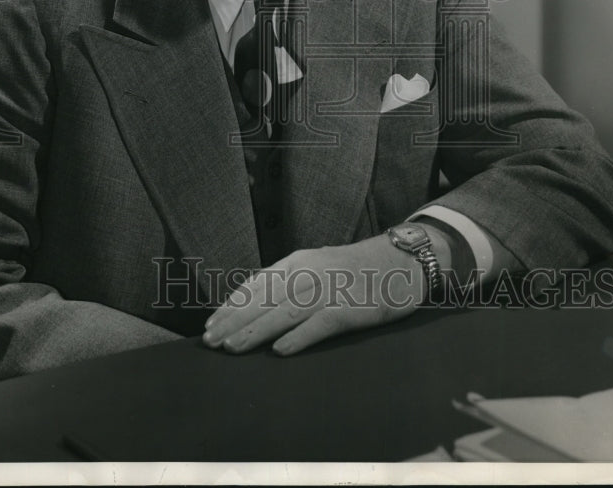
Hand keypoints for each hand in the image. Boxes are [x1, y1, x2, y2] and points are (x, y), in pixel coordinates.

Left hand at [202, 234, 425, 355]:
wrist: (401, 262)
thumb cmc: (354, 270)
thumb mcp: (317, 267)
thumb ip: (289, 282)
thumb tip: (253, 307)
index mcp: (299, 261)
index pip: (257, 284)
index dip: (232, 305)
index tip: (211, 324)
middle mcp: (310, 272)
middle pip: (266, 298)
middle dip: (235, 321)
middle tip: (211, 341)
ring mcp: (331, 289)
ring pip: (286, 311)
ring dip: (257, 331)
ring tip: (233, 347)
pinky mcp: (351, 308)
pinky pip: (320, 324)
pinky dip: (299, 337)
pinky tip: (280, 351)